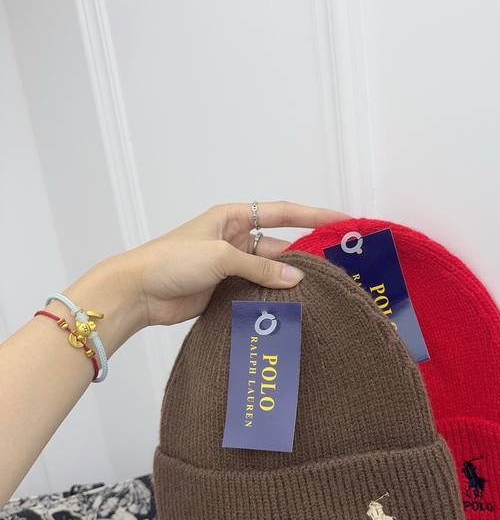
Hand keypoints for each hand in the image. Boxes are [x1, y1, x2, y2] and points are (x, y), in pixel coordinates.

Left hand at [94, 201, 347, 331]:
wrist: (138, 292)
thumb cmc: (174, 260)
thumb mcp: (220, 256)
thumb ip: (260, 266)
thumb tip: (297, 278)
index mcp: (232, 218)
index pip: (282, 213)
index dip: (313, 215)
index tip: (341, 221)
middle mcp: (235, 239)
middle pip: (279, 245)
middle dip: (304, 255)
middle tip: (336, 267)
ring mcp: (231, 266)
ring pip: (269, 271)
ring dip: (287, 280)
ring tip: (318, 291)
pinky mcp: (225, 290)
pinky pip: (256, 290)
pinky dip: (271, 297)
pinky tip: (290, 306)